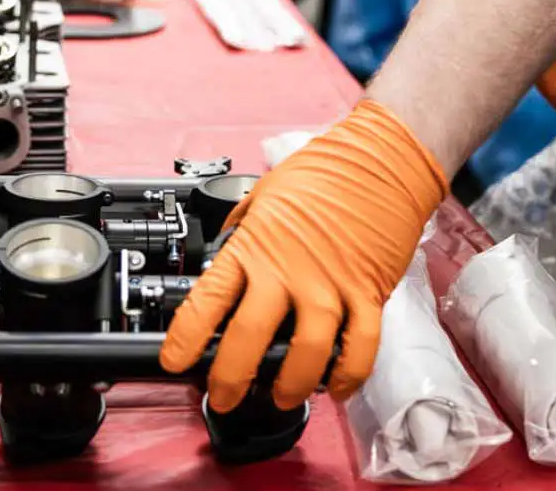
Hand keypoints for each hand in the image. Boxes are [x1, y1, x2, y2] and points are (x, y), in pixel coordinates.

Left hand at [160, 100, 447, 411]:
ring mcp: (330, 284)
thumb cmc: (324, 171)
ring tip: (281, 397)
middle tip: (223, 396)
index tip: (174, 361)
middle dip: (230, 378)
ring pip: (307, 352)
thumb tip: (225, 258)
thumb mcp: (264, 194)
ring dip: (291, 384)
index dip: (186, 338)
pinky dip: (349, 374)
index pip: (209, 299)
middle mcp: (288, 269)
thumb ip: (243, 232)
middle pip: (249, 336)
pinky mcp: (368, 292)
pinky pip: (360, 345)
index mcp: (254, 245)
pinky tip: (337, 386)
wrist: (381, 158)